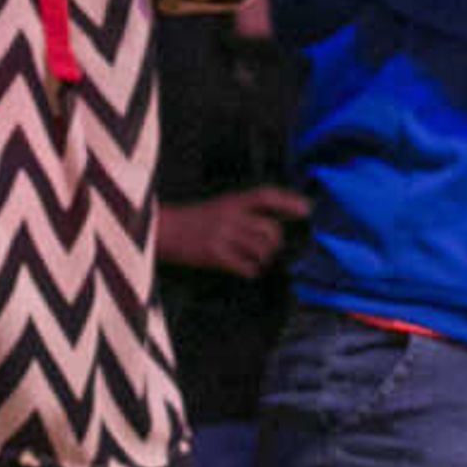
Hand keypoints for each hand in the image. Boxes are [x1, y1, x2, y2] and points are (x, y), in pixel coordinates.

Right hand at [154, 184, 308, 276]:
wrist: (160, 230)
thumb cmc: (190, 220)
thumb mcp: (216, 207)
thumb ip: (241, 212)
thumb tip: (271, 227)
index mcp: (230, 201)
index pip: (265, 196)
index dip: (288, 201)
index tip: (307, 210)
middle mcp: (229, 215)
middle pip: (270, 229)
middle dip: (275, 242)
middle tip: (270, 249)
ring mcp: (222, 235)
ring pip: (261, 249)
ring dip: (264, 258)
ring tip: (256, 260)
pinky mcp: (214, 255)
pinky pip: (246, 266)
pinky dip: (251, 270)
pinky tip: (246, 269)